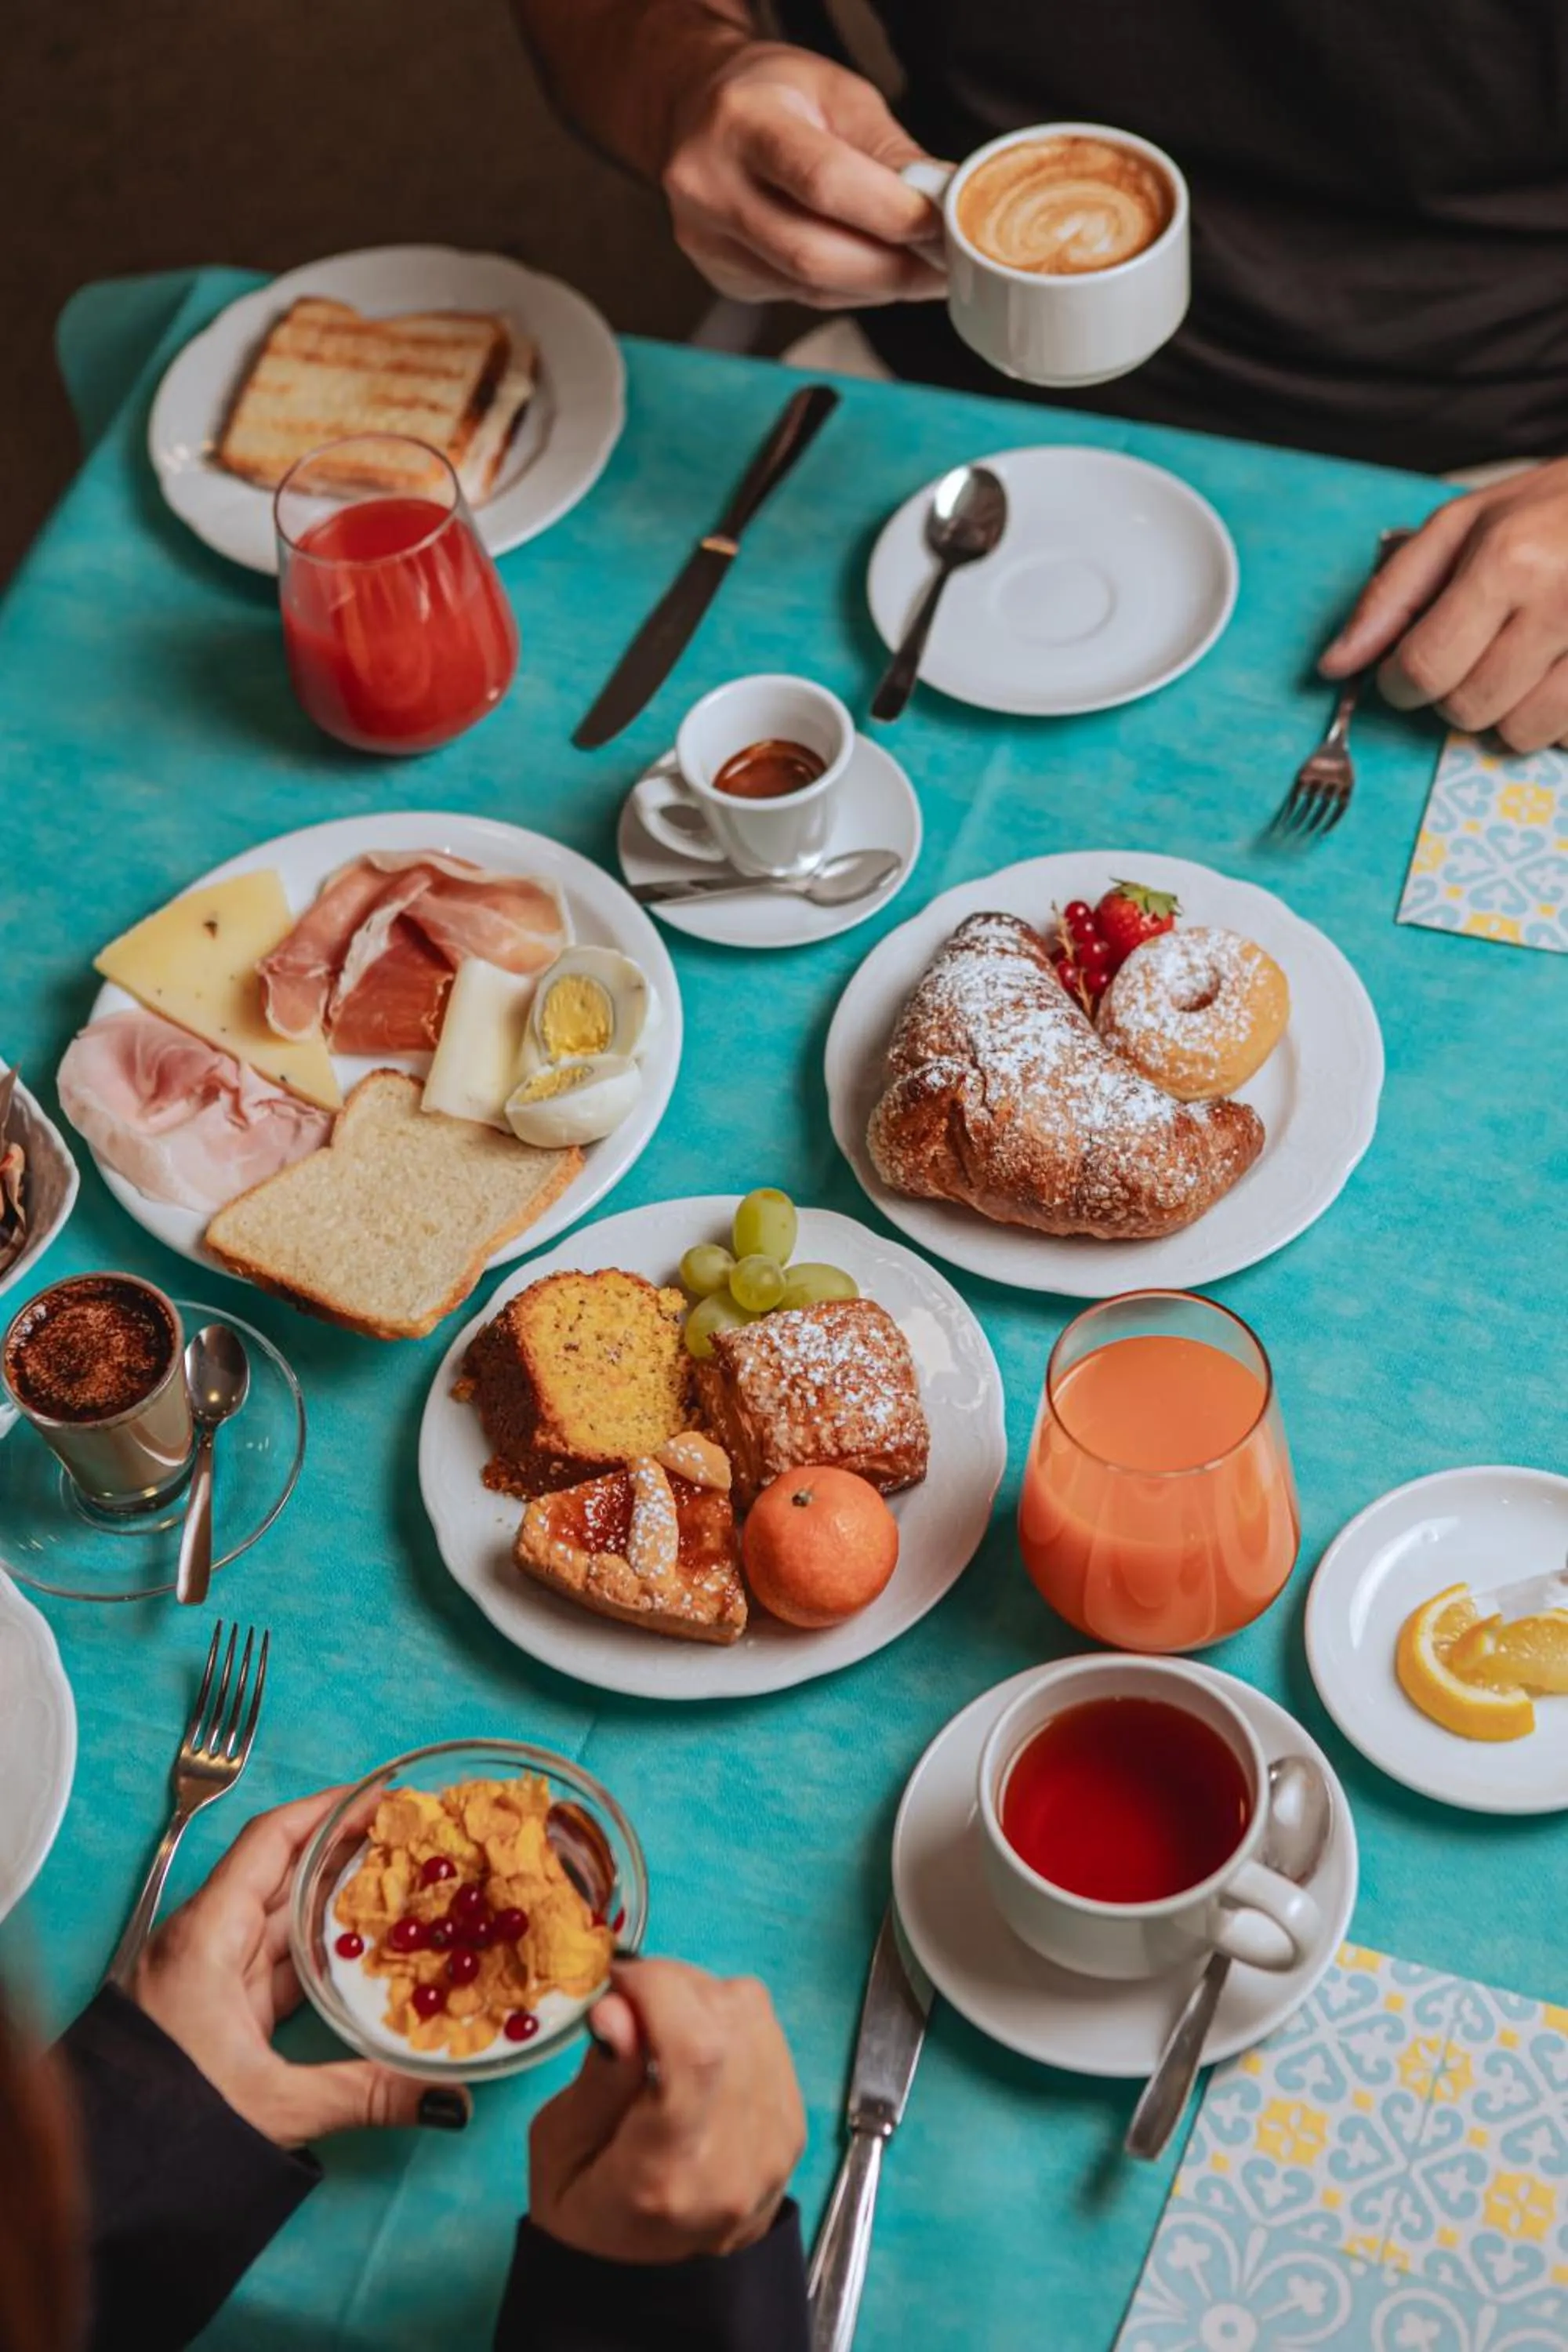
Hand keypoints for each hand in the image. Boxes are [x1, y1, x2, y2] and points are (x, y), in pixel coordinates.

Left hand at [128, 1789, 453, 2147]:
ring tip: (400, 1884)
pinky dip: (319, 1952)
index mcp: (208, 1936)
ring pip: (282, 1921)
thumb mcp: (273, 2104)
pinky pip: (275, 1964)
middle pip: (283, 1874)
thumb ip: (367, 2092)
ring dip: (336, 1903)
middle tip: (410, 1838)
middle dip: (345, 1851)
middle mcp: (206, 1942)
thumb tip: (449, 2098)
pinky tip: (362, 1953)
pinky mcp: (216, 2010)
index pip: (272, 1842)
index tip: (380, 1793)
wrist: (106, 2176)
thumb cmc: (169, 2124)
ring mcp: (210, 1975)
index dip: (327, 1809)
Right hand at [529, 1957, 805, 2262]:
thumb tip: (619, 2006)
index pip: (695, 2050)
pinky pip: (767, 2031)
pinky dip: (726, 2017)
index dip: (659, 1990)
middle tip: (629, 2001)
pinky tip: (692, 2045)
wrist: (650, 2274)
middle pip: (727, 2020)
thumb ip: (598, 2077)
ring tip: (658, 2023)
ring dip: (699, 1995)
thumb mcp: (559, 2150)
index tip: (617, 1983)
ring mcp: (775, 2144)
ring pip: (752, 2013)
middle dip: (671, 1984)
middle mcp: (737, 2159)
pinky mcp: (793, 2126)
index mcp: (667, 2175)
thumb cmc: (588, 2209)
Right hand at [661, 41, 946, 307]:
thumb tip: (942, 200)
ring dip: (878, 286)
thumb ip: (887, 149)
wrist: (697, 109)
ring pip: (810, 288)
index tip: (941, 225)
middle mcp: (710, 185)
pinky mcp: (721, 275)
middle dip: (893, 268)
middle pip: (814, 254)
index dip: (891, 213)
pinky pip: (800, 298)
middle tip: (943, 265)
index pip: (823, 182)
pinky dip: (849, 291)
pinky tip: (875, 272)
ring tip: (921, 270)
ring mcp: (707, 239)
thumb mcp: (835, 94)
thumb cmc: (773, 95)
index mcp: (742, 121)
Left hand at [1320, 460, 1567, 750]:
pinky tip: (1559, 672)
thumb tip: (1334, 665)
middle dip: (1456, 693)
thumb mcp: (1465, 524)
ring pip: (1522, 732)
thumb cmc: (1555, 506)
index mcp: (1509, 561)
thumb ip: (1393, 595)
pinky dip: (1556, 717)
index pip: (1423, 669)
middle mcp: (1559, 604)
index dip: (1401, 682)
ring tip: (1525, 661)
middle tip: (1478, 652)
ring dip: (1509, 711)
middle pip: (1468, 708)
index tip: (1408, 670)